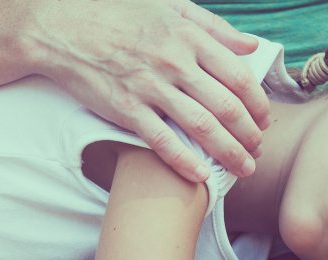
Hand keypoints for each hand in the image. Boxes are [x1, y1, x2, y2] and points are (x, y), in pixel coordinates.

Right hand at [28, 0, 270, 181]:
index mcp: (190, 37)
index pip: (239, 76)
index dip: (258, 103)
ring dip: (229, 152)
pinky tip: (200, 176)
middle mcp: (175, 63)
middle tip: (258, 150)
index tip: (264, 119)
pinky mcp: (125, 108)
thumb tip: (250, 45)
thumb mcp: (170, 7)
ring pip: (202, 126)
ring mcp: (150, 87)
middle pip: (228, 106)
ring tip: (243, 168)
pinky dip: (184, 160)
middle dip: (250, 134)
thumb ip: (213, 26)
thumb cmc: (117, 13)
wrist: (62, 28)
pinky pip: (161, 140)